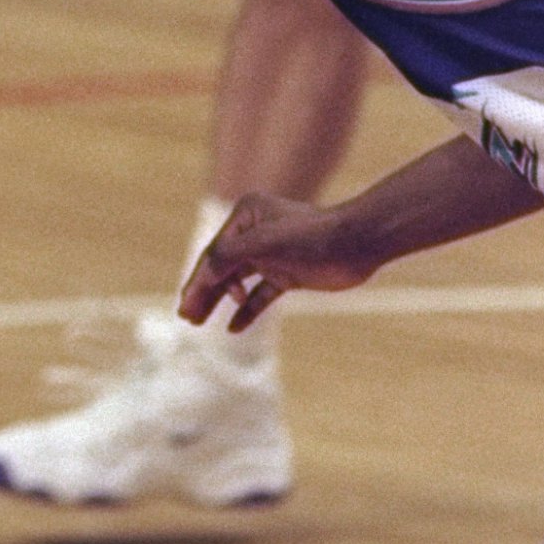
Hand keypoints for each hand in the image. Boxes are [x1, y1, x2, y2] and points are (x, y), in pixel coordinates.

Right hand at [179, 192, 379, 333]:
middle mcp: (255, 232)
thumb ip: (228, 256)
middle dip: (203, 292)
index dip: (198, 281)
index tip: (185, 306)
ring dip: (219, 301)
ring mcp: (271, 254)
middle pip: (221, 267)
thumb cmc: (311, 237)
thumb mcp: (263, 244)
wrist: (358, 244)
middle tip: (186, 317)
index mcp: (245, 215)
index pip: (214, 253)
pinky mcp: (288, 273)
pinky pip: (261, 294)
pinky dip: (248, 310)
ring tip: (199, 323)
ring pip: (237, 281)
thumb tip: (201, 275)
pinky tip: (234, 328)